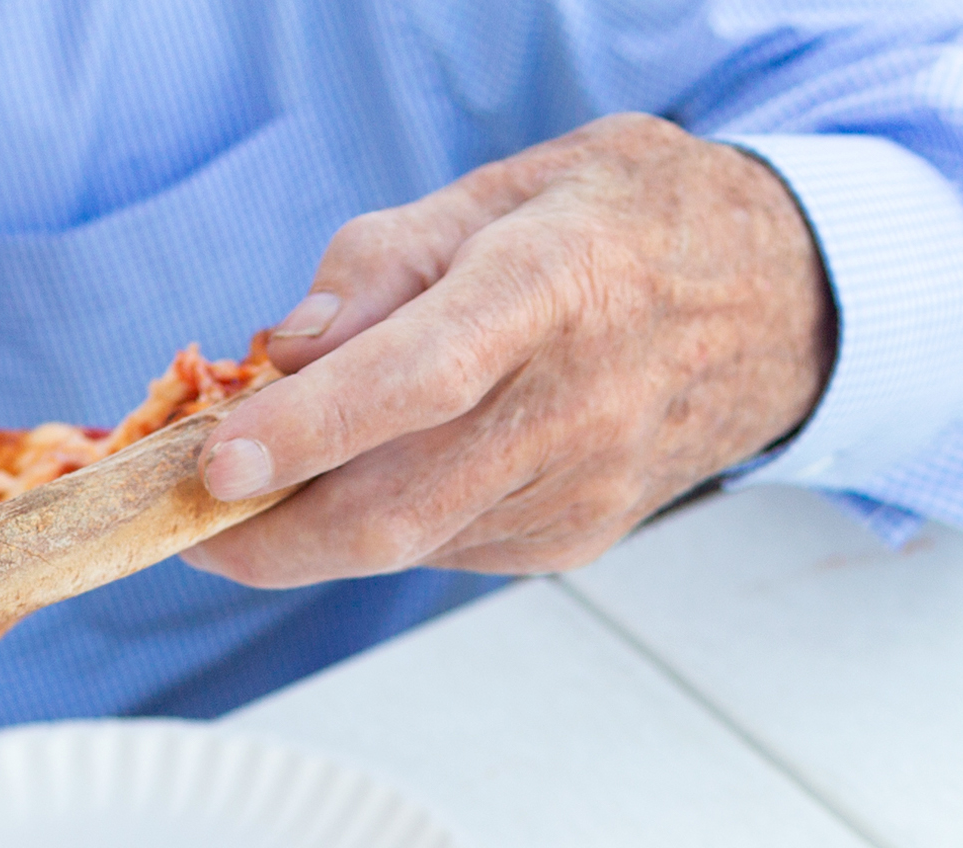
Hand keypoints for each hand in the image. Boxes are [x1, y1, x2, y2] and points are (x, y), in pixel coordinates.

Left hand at [183, 116, 834, 586]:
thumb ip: (383, 260)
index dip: (304, 435)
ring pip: (408, 541)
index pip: (414, 380)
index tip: (213, 463)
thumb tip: (284, 348)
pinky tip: (375, 470)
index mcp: (551, 290)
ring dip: (311, 528)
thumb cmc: (632, 225)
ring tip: (260, 479)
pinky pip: (444, 546)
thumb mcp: (509, 187)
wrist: (781, 303)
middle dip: (266, 538)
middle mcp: (573, 407)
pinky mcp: (574, 540)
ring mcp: (579, 490)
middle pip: (394, 509)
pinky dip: (384, 521)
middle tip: (181, 525)